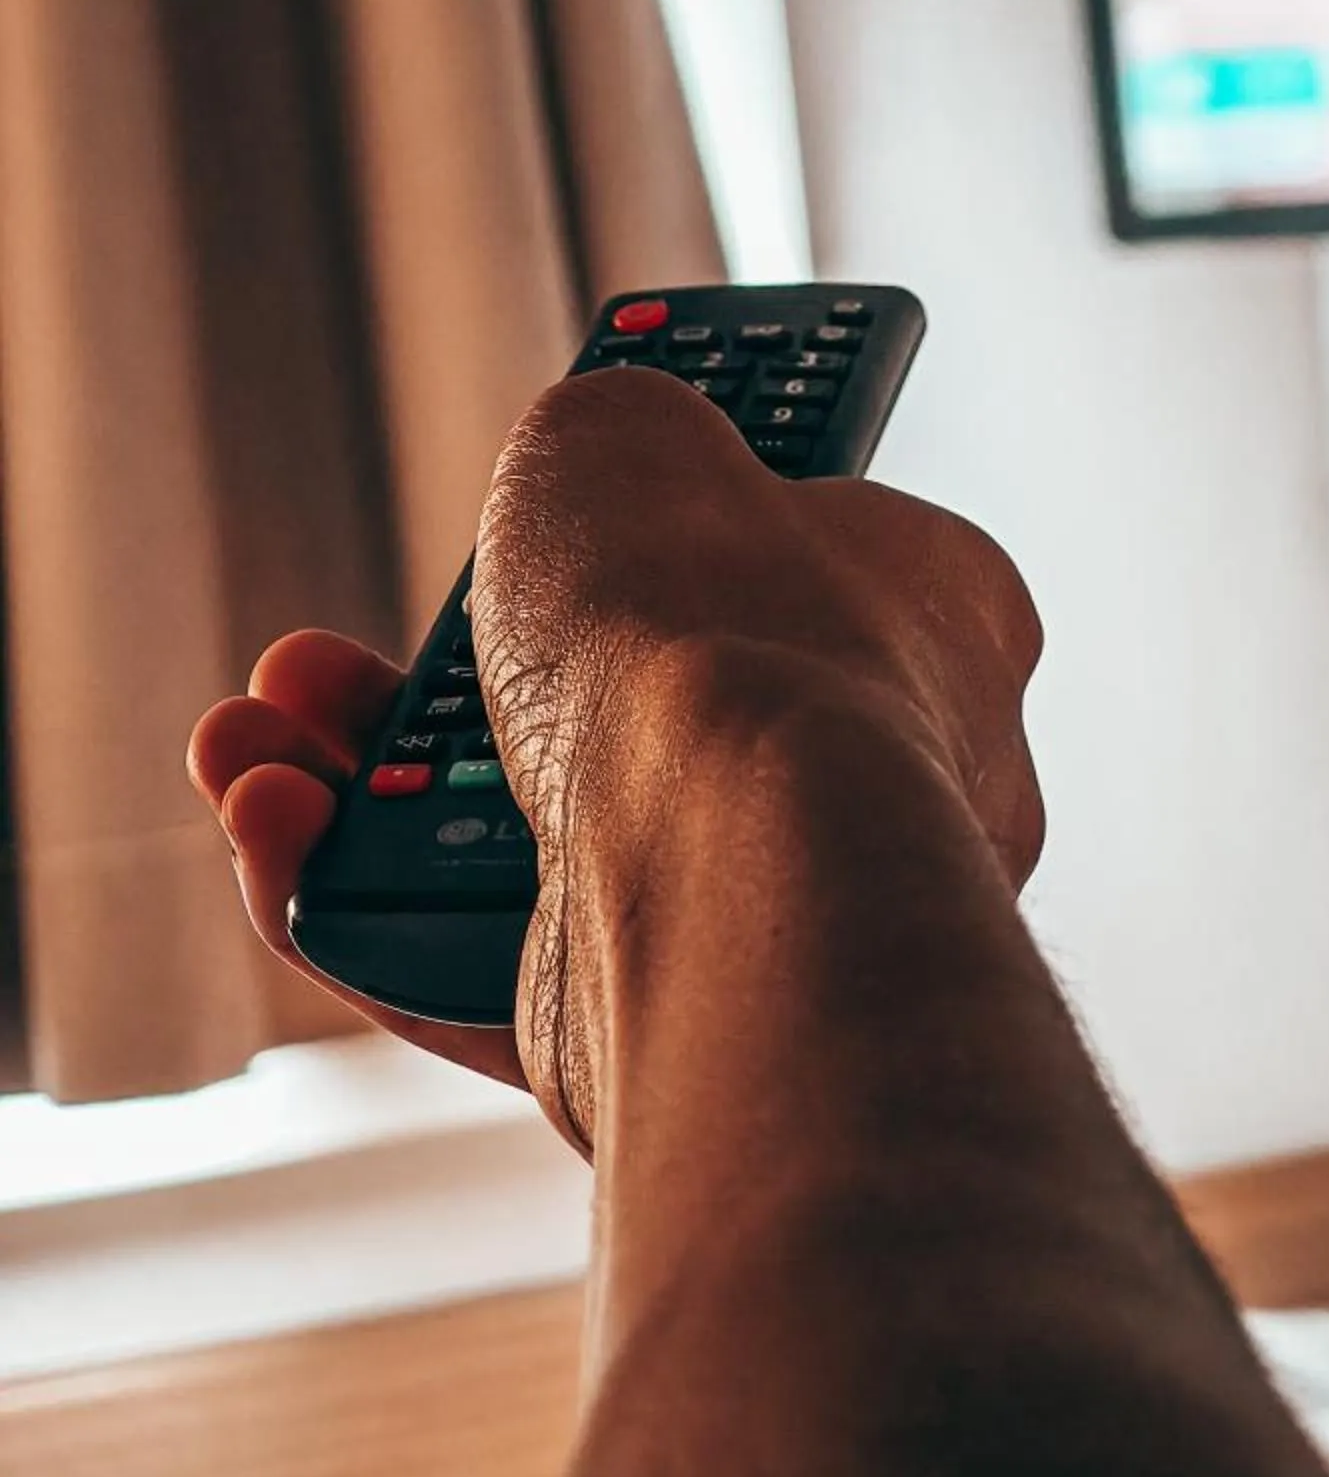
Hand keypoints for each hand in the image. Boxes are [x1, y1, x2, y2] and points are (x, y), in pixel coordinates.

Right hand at [189, 370, 1043, 1143]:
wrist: (736, 874)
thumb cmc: (722, 634)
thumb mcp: (633, 435)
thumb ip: (605, 442)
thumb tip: (592, 461)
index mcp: (932, 621)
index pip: (802, 556)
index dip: (659, 530)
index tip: (546, 506)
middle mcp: (880, 781)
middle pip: (623, 718)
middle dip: (438, 689)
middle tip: (320, 665)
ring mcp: (771, 924)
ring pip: (531, 858)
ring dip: (363, 804)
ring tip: (248, 752)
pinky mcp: (667, 1041)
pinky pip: (488, 980)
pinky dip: (369, 919)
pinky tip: (277, 837)